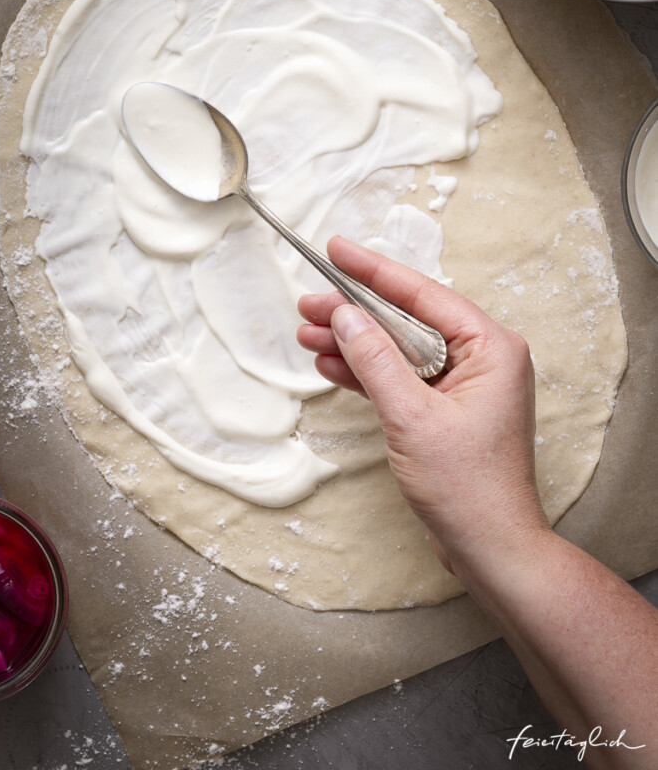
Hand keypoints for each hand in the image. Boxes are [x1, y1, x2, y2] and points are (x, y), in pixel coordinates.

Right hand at [297, 237, 549, 575]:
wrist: (490, 549)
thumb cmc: (467, 488)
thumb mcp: (411, 417)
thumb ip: (375, 360)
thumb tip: (345, 316)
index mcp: (491, 347)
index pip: (422, 295)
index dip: (374, 271)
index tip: (337, 249)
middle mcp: (482, 358)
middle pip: (407, 319)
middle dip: (355, 313)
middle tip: (308, 305)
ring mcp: (464, 384)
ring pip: (399, 348)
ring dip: (354, 344)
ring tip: (307, 336)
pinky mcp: (446, 408)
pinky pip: (402, 377)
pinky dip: (367, 373)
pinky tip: (331, 365)